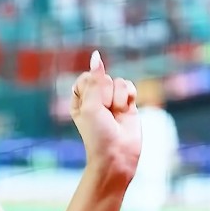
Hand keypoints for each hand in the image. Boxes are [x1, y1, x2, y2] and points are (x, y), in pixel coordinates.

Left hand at [71, 50, 141, 186]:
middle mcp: (95, 99)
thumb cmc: (98, 134)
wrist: (117, 155)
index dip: (92, 87)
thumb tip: (96, 56)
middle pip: (103, 78)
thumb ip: (95, 80)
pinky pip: (129, 86)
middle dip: (106, 94)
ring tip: (116, 115)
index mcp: (80, 99)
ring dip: (117, 98)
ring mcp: (112, 100)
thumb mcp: (90, 106)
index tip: (93, 104)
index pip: (86, 77)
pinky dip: (128, 96)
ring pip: (117, 81)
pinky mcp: (127, 103)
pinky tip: (126, 109)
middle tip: (105, 114)